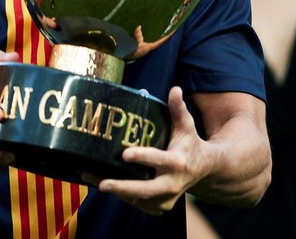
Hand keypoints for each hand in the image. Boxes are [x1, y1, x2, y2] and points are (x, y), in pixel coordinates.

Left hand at [93, 86, 208, 214]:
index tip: (125, 153)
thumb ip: (178, 108)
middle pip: (146, 190)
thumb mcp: (186, 125)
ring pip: (139, 199)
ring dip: (117, 192)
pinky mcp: (160, 206)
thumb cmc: (189, 142)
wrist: (202, 169)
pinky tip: (104, 184)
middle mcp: (173, 183)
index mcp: (179, 162)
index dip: (143, 157)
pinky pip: (138, 204)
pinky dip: (122, 197)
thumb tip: (175, 89)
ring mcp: (167, 198)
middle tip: (102, 183)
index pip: (159, 160)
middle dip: (123, 187)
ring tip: (93, 179)